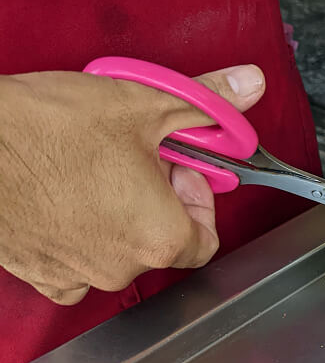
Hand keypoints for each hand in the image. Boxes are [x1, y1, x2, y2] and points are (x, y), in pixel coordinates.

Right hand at [0, 64, 265, 304]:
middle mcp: (121, 268)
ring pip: (117, 249)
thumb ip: (208, 103)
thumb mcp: (144, 103)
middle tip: (134, 156)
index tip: (179, 166)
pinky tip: (62, 195)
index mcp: (159, 237)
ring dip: (117, 213)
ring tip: (92, 168)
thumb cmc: (47, 129)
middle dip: (158, 198)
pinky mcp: (36, 273)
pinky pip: (74, 261)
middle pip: (162, 241)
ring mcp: (75, 275)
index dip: (198, 198)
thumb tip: (250, 87)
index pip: (206, 237)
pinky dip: (78, 233)